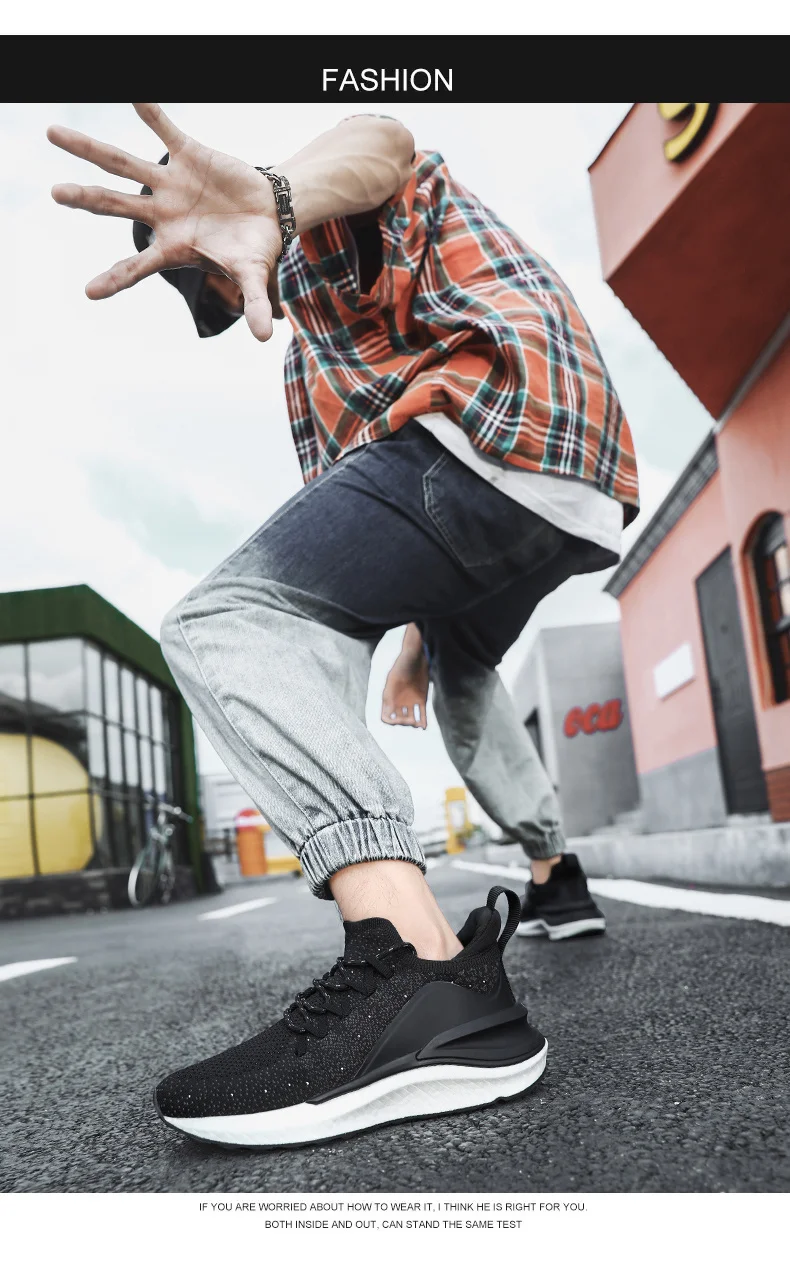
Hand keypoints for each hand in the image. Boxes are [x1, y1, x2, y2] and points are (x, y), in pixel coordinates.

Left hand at [48, 103, 282, 340]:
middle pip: (115, 205)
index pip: (137, 268)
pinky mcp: (189, 155)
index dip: (116, 279)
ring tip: (52, 133)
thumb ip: (254, 302)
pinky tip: (130, 92)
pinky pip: (164, 129)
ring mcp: (170, 184)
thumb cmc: (254, 250)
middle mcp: (162, 214)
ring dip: (89, 150)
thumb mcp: (254, 276)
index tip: (90, 292)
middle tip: (54, 193)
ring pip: (122, 164)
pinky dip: (149, 111)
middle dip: (86, 199)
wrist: (270, 212)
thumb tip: (265, 338)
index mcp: (172, 248)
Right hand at [381, 648, 429, 729]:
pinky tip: (424, 726)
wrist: (415, 657)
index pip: (386, 717)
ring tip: (418, 725)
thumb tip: (386, 707)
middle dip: (404, 723)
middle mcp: (398, 701)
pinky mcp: (421, 699)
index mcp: (389, 698)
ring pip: (410, 718)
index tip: (399, 720)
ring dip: (413, 724)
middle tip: (412, 721)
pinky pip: (421, 713)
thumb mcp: (394, 677)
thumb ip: (390, 693)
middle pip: (399, 719)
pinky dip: (422, 720)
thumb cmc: (402, 664)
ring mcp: (410, 701)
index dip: (391, 722)